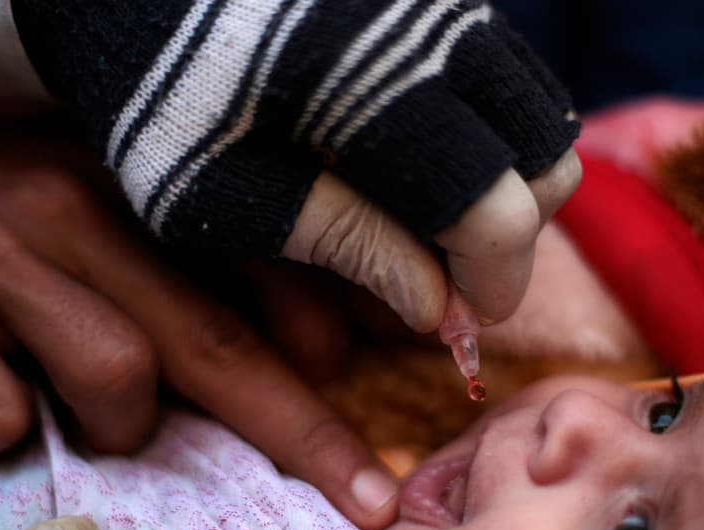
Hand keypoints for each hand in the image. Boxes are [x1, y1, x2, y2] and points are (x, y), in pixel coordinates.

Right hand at [0, 136, 399, 529]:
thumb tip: (334, 349)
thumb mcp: (125, 217)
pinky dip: (18, 424)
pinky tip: (8, 397)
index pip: (270, 262)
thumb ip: (217, 270)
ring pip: (119, 377)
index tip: (411, 387)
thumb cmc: (30, 220)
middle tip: (367, 501)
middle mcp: (76, 202)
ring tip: (99, 413)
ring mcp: (0, 256)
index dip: (337, 343)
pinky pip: (6, 414)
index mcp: (142, 181)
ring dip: (127, 427)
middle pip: (220, 341)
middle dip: (307, 436)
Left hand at [12, 0, 580, 328]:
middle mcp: (429, 35)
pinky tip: (431, 164)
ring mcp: (440, 4)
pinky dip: (495, 135)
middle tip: (448, 274)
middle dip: (512, 240)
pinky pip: (510, 76)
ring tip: (439, 223)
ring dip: (513, 186)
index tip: (464, 323)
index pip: (496, 211)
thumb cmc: (157, 97)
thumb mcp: (225, 194)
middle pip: (546, 163)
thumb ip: (348, 245)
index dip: (494, 285)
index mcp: (371, 94)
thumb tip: (443, 310)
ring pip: (541, 116)